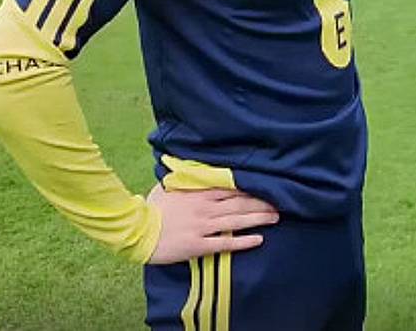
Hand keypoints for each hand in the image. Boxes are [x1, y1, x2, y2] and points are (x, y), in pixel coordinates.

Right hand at [146, 184, 279, 263]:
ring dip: (258, 218)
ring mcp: (204, 227)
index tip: (267, 187)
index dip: (251, 188)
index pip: (231, 188)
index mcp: (199, 194)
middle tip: (279, 203)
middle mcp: (206, 209)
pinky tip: (258, 240)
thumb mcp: (168, 187)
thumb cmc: (150, 208)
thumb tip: (191, 169)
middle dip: (261, 203)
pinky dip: (243, 241)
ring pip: (237, 220)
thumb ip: (185, 181)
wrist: (136, 231)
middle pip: (239, 203)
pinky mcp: (199, 245)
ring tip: (275, 217)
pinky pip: (226, 242)